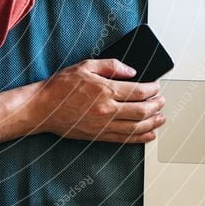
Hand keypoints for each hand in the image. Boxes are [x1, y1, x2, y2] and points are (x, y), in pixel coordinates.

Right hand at [37, 58, 165, 142]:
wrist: (42, 108)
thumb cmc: (60, 87)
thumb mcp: (85, 66)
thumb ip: (111, 66)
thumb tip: (131, 71)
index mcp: (105, 90)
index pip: (139, 91)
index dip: (152, 89)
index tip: (156, 86)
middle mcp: (107, 110)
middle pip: (142, 110)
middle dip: (157, 105)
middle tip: (162, 101)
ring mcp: (103, 125)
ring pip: (137, 127)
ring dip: (153, 123)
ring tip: (161, 118)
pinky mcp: (99, 136)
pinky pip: (125, 139)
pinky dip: (140, 138)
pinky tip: (149, 134)